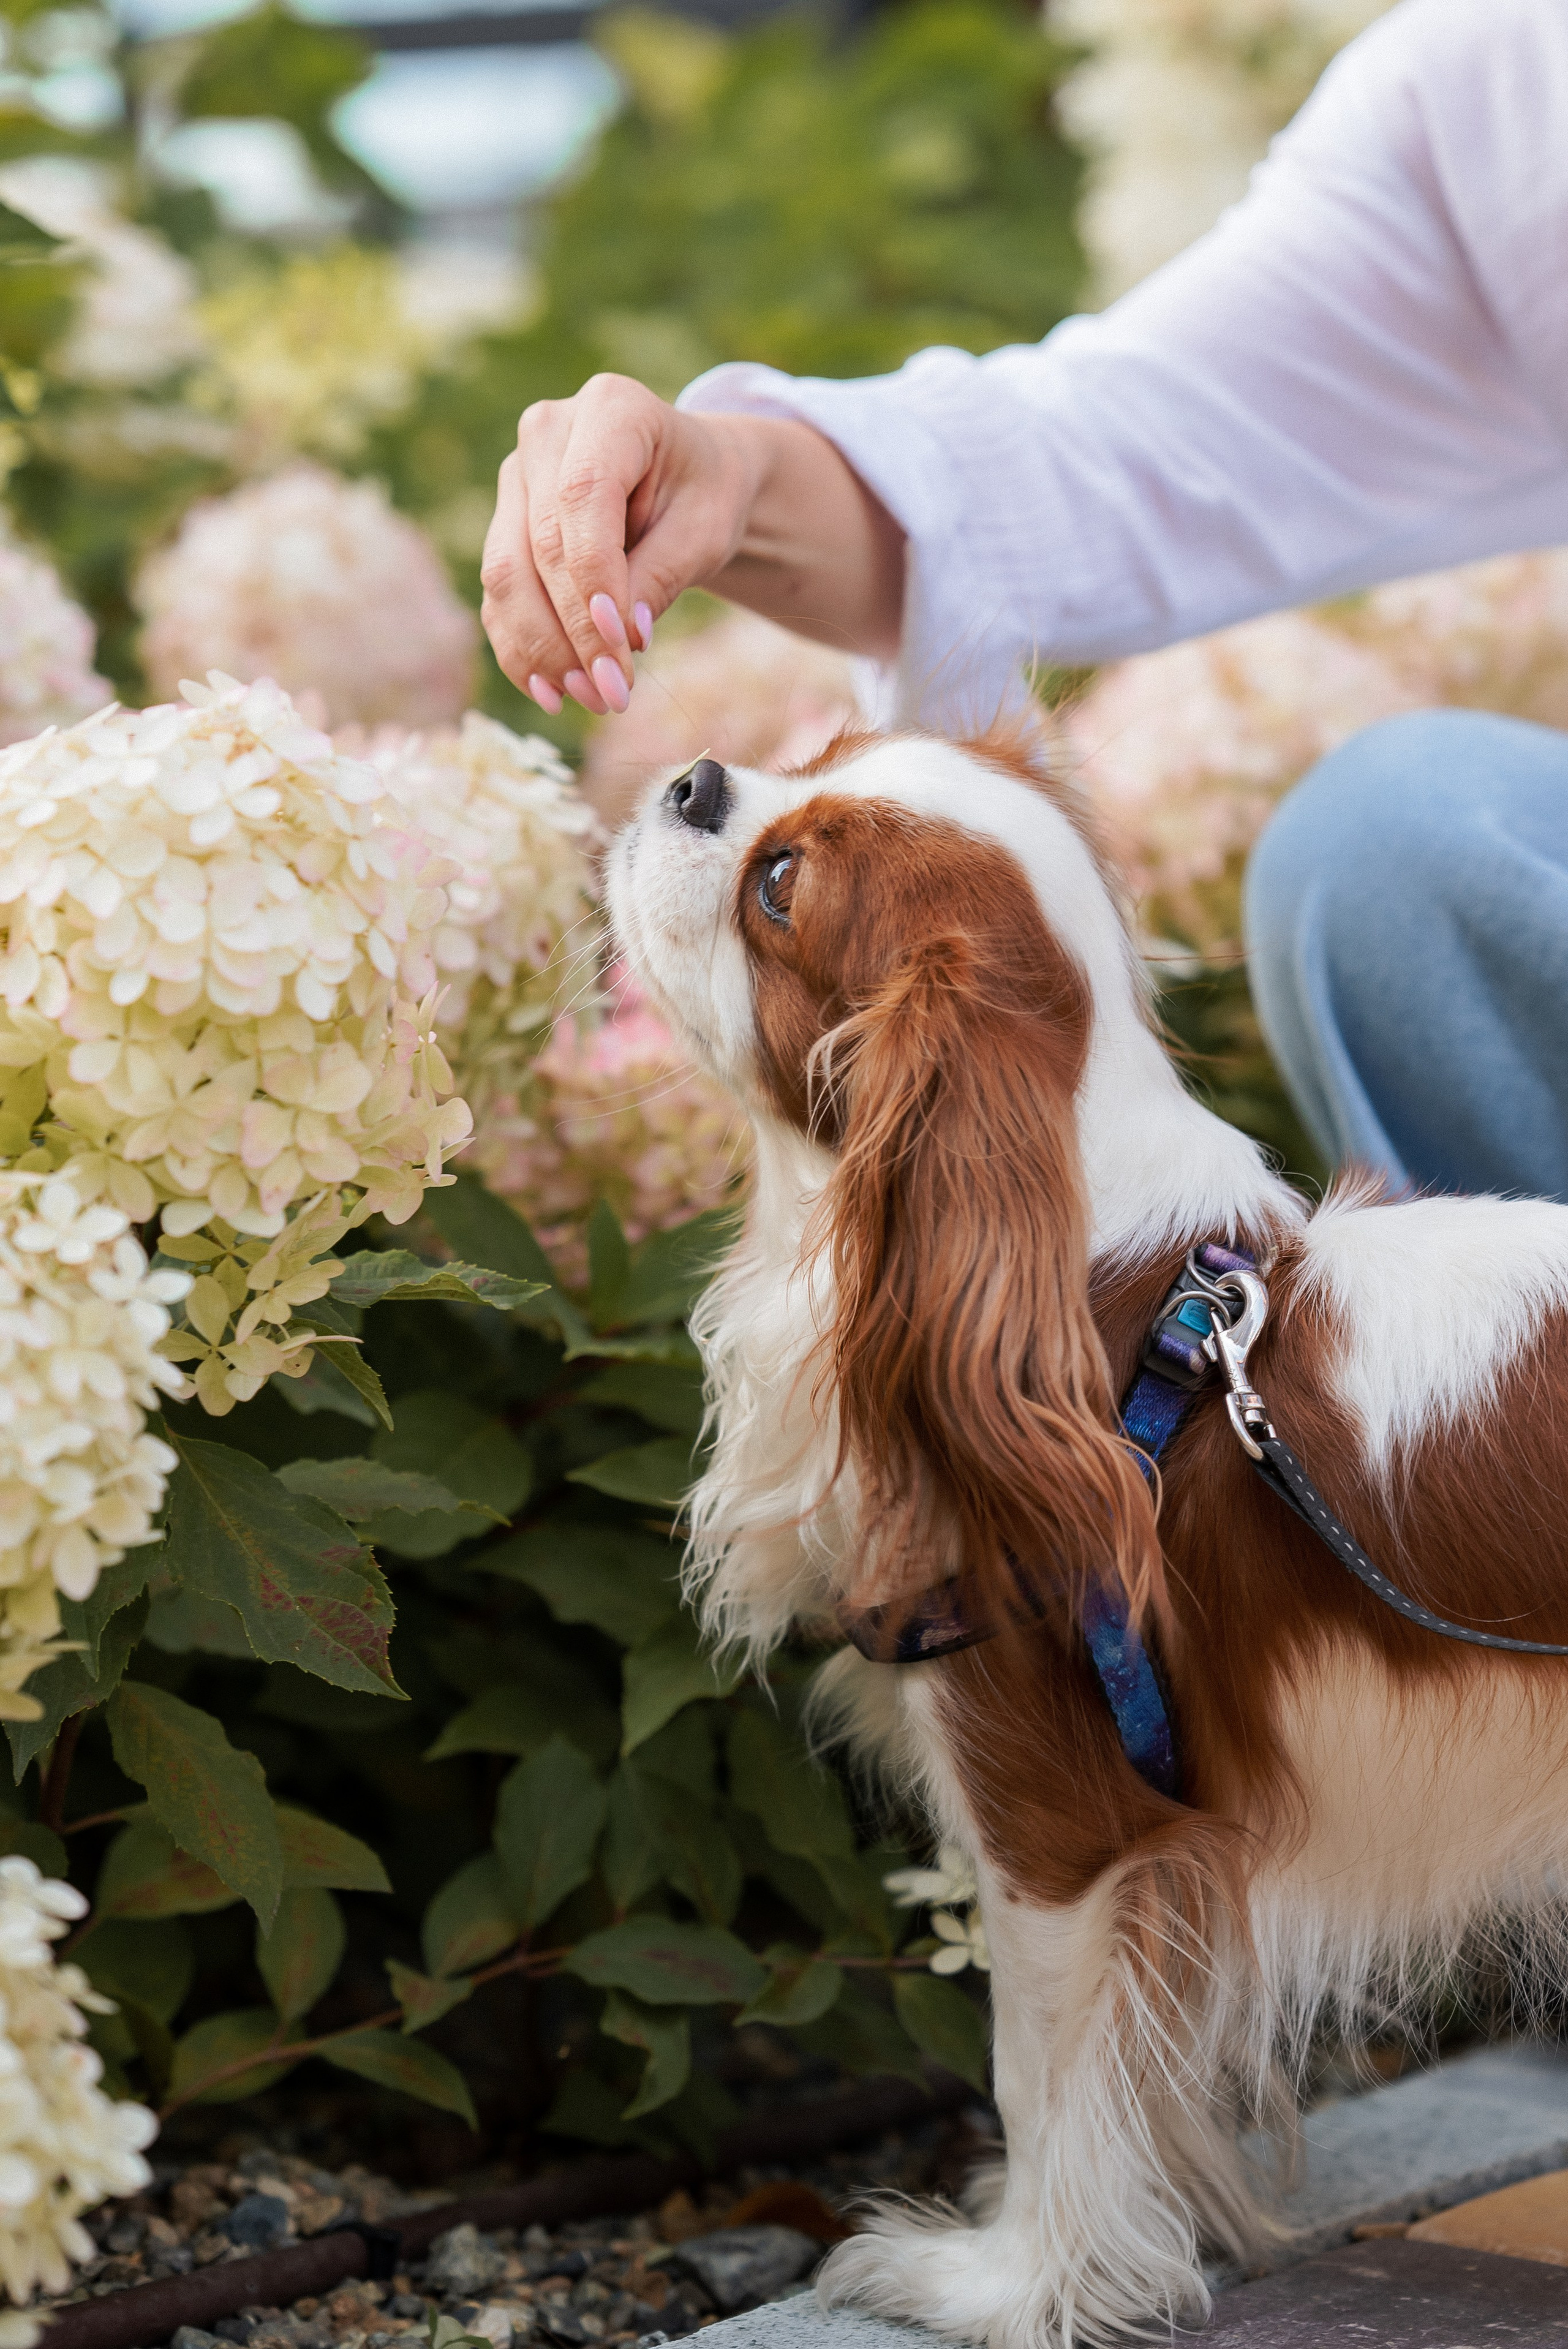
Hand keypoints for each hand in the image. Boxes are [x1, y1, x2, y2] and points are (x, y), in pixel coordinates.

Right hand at [480, 374, 761, 716]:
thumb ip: (663, 574)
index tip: (622, 647)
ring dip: (542, 648)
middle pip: (539, 544)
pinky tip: (550, 692)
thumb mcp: (707, 529)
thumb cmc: (704, 496)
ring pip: (506, 573)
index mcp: (610, 408)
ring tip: (587, 698)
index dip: (594, 579)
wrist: (688, 481)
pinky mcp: (503, 523)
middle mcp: (547, 432)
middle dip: (573, 631)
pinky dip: (521, 648)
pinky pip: (498, 594)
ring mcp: (516, 477)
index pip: (583, 498)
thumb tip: (622, 640)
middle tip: (610, 695)